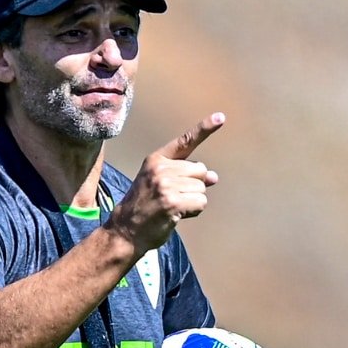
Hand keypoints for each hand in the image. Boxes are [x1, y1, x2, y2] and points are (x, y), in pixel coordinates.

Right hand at [106, 112, 224, 252]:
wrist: (125, 231)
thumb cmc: (145, 208)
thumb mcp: (162, 185)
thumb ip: (187, 177)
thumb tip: (213, 176)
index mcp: (156, 159)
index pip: (185, 141)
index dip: (205, 128)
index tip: (221, 117)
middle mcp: (160, 168)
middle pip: (200, 170)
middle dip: (193, 186)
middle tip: (172, 198)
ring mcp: (165, 184)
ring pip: (202, 189)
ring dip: (192, 201)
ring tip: (171, 207)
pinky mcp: (172, 201)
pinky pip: (200, 203)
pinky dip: (193, 212)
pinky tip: (176, 215)